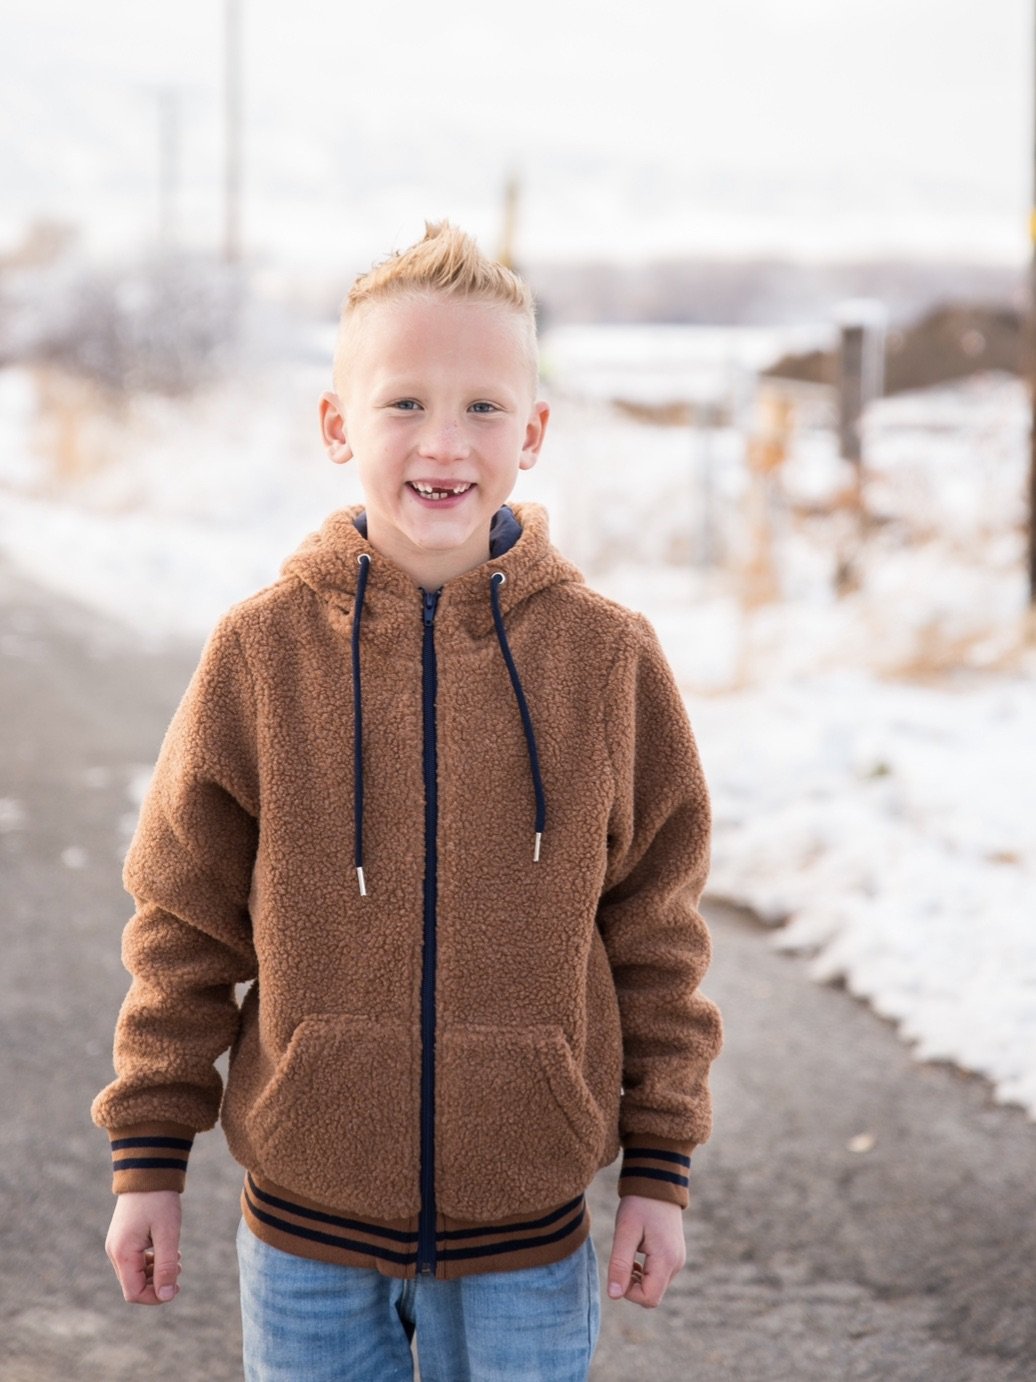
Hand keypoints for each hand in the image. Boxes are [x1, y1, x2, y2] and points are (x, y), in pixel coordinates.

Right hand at [105, 1190, 182, 1304]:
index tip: (176, 1286)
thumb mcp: (168, 1233)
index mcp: (123, 1253)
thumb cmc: (159, 1200)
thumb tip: (166, 1296)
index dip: (155, 1297)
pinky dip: (152, 1261)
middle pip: (134, 1285)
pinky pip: (136, 1261)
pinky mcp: (123, 1238)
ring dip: (156, 1272)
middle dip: (158, 1282)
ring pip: (136, 1273)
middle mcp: (115, 1252)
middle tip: (178, 1265)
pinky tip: (167, 1249)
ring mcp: (117, 1245)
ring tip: (176, 1257)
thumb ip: (166, 1266)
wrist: (148, 1171)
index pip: (134, 1293)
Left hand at [606, 1194, 685, 1307]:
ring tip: (629, 1251)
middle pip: (652, 1295)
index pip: (649, 1299)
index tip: (618, 1269)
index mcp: (666, 1260)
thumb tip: (614, 1295)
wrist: (656, 1182)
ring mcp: (678, 1260)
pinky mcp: (675, 1255)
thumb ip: (619, 1264)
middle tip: (622, 1258)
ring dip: (637, 1277)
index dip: (629, 1291)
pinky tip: (636, 1253)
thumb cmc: (639, 1205)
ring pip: (655, 1286)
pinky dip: (645, 1271)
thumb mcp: (625, 1232)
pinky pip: (658, 1276)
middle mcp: (677, 1264)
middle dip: (632, 1284)